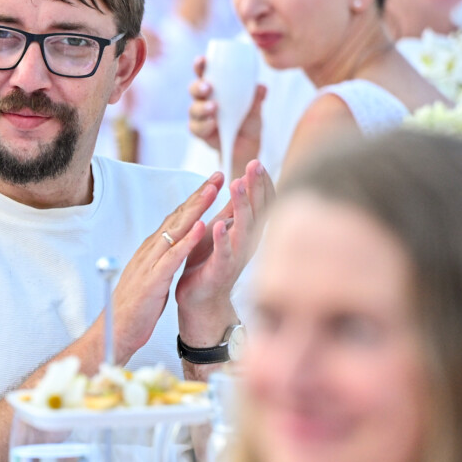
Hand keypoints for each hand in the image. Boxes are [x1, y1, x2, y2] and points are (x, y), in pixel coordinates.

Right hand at [96, 174, 221, 364]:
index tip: (212, 183)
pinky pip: (172, 256)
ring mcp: (150, 263)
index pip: (176, 219)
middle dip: (198, 195)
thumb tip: (172, 246)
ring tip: (212, 191)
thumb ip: (161, 259)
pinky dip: (187, 240)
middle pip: (177, 216)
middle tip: (217, 175)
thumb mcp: (152, 276)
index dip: (195, 200)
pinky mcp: (152, 280)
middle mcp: (150, 250)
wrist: (115, 332)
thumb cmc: (135, 307)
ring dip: (195, 209)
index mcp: (153, 250)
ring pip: (175, 230)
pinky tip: (201, 227)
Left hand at [176, 160, 273, 337]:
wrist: (200, 299)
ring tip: (237, 185)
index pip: (261, 203)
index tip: (258, 162)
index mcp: (247, 231)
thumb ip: (233, 210)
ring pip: (243, 228)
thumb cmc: (210, 262)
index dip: (261, 183)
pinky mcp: (220, 271)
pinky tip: (219, 224)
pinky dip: (223, 239)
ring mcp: (236, 257)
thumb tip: (244, 182)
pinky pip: (224, 254)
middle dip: (256, 186)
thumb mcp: (223, 229)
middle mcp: (247, 243)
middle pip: (257, 209)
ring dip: (241, 206)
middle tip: (254, 164)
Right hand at [188, 56, 265, 177]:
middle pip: (194, 89)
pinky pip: (197, 128)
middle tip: (208, 87)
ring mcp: (201, 115)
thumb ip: (257, 97)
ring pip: (193, 109)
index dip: (200, 65)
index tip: (202, 60)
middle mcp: (204, 98)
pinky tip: (213, 124)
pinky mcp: (201, 131)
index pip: (204, 71)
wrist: (249, 143)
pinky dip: (204, 125)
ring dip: (202, 107)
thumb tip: (261, 88)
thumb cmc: (249, 117)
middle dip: (198, 86)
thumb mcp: (256, 106)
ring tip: (214, 108)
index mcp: (216, 85)